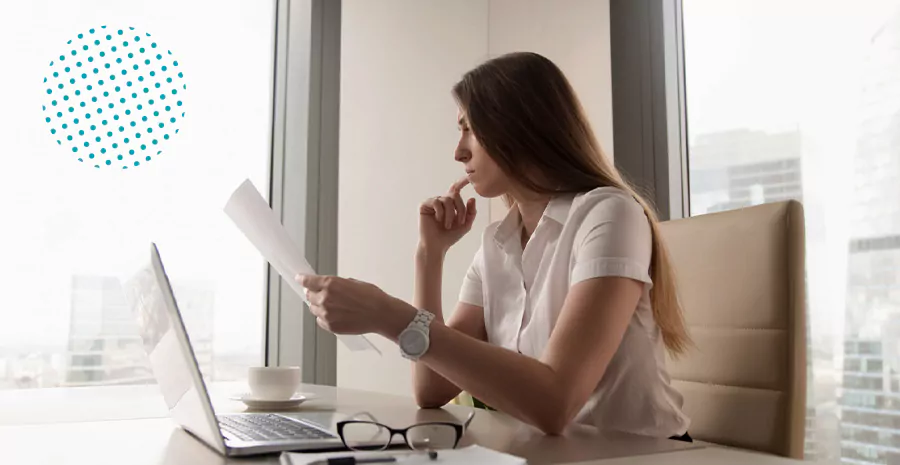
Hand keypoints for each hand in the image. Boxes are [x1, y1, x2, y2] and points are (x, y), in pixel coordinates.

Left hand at [296, 274, 415, 337]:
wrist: (381, 314)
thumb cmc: (371, 297)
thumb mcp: (352, 282)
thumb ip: (335, 284)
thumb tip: (326, 286)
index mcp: (330, 284)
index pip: (307, 281)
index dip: (302, 279)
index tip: (299, 278)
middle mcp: (325, 299)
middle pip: (308, 295)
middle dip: (313, 293)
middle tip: (322, 293)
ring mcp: (326, 314)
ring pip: (313, 309)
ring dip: (319, 306)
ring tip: (335, 306)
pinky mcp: (330, 326)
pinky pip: (320, 320)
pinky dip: (324, 317)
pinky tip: (337, 314)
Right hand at [419, 177, 476, 253]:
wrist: (436, 246)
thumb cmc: (449, 236)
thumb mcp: (465, 225)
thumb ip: (471, 212)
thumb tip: (472, 198)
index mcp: (450, 204)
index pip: (456, 189)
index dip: (462, 181)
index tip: (469, 177)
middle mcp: (441, 201)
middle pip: (455, 195)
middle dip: (461, 209)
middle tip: (460, 222)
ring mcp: (432, 202)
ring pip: (447, 199)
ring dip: (451, 214)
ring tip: (447, 225)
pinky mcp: (424, 205)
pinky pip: (436, 202)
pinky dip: (441, 212)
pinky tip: (438, 220)